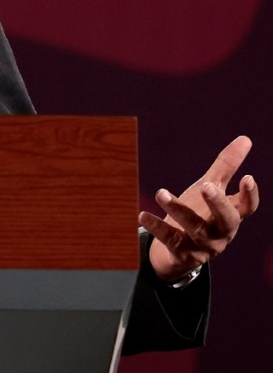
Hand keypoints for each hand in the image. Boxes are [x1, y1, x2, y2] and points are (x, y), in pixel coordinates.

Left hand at [139, 135, 258, 282]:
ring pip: (195, 228)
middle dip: (217, 203)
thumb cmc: (201, 214)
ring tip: (161, 193)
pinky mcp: (182, 254)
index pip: (247, 207)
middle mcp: (221, 232)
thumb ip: (226, 167)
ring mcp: (203, 245)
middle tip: (206, 186)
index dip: (251, 194)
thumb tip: (245, 139)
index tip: (248, 177)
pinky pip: (170, 240)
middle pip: (226, 219)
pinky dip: (157, 227)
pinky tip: (142, 214)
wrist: (179, 252)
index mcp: (230, 215)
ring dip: (179, 210)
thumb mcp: (211, 189)